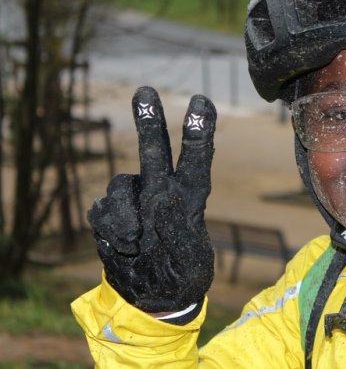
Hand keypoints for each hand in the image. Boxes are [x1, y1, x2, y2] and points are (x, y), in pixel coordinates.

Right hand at [88, 87, 215, 312]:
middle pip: (154, 150)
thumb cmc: (182, 274)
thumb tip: (161, 202)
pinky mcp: (110, 216)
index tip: (201, 101)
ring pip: (121, 184)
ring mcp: (135, 201)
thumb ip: (179, 228)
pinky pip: (102, 209)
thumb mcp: (191, 257)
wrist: (153, 296)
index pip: (197, 158)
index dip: (199, 130)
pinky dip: (110, 228)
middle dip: (149, 120)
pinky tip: (124, 246)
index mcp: (190, 197)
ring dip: (124, 213)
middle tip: (145, 90)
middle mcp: (162, 191)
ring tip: (135, 241)